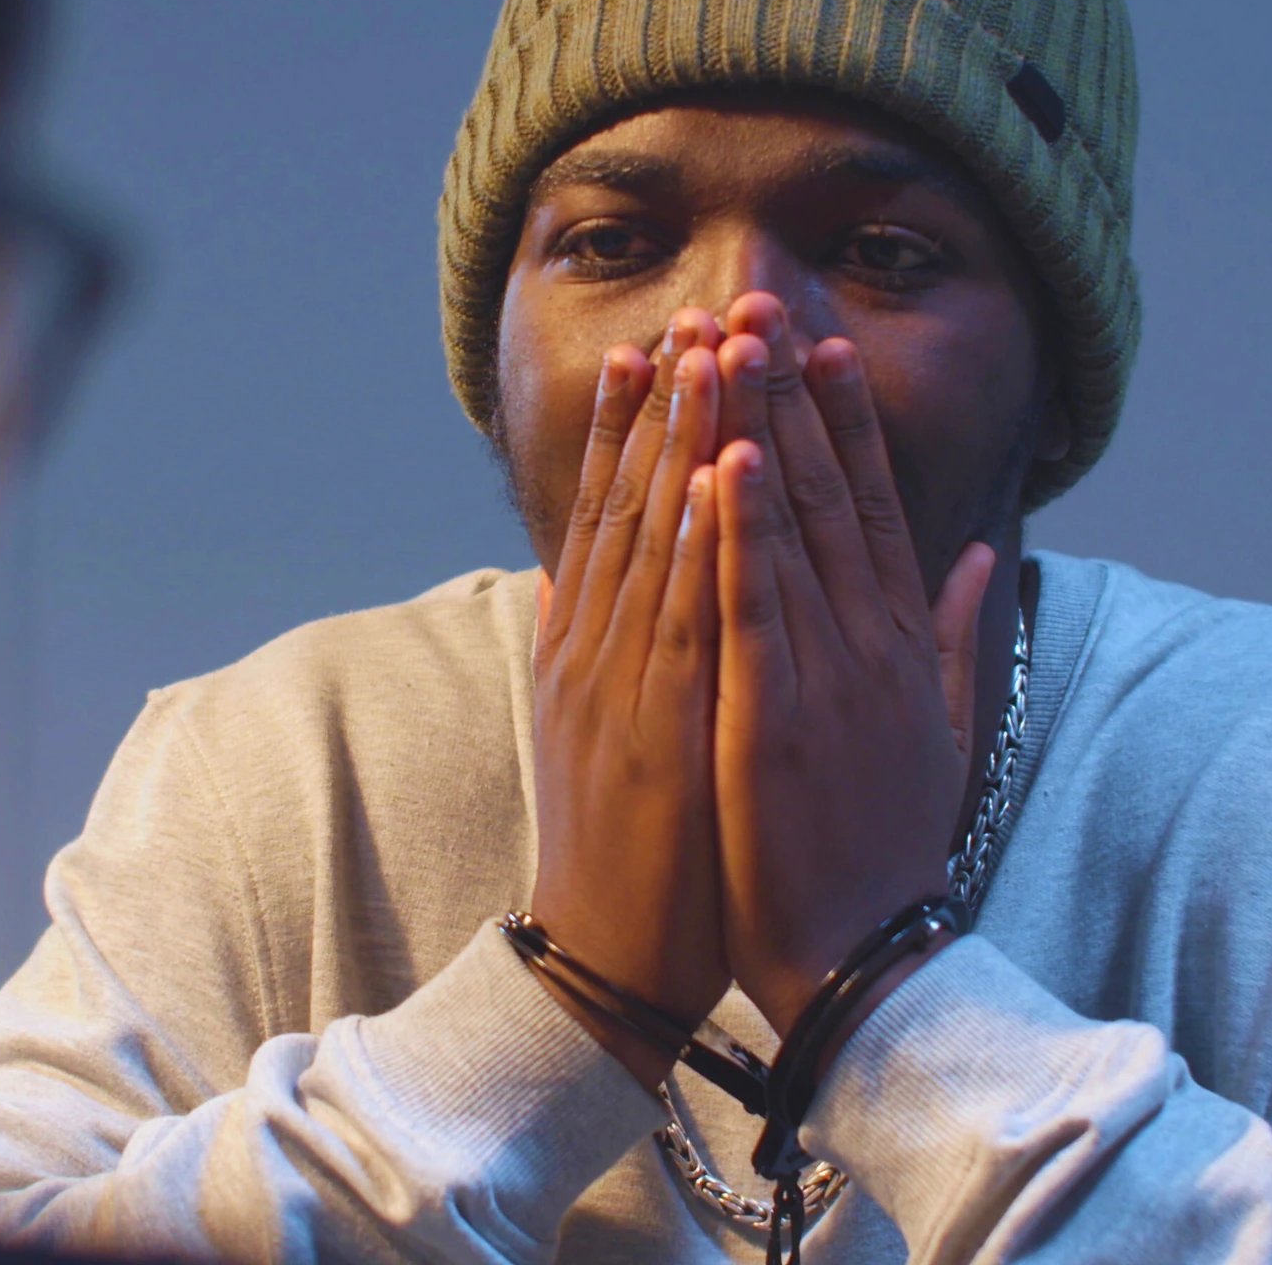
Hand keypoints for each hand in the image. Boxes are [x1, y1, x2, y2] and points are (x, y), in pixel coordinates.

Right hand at [528, 307, 729, 1081]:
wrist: (599, 960)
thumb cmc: (623, 855)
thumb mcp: (594, 737)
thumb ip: (585, 653)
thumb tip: (562, 583)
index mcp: (583, 651)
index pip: (605, 517)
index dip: (630, 431)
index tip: (654, 349)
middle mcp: (590, 650)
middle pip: (623, 504)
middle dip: (659, 407)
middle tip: (687, 311)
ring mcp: (615, 682)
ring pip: (647, 539)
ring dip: (678, 441)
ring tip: (704, 353)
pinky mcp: (651, 723)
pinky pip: (675, 613)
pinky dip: (690, 538)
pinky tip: (709, 473)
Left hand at [709, 293, 994, 1035]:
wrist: (865, 960)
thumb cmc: (885, 852)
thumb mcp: (940, 733)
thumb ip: (953, 636)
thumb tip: (973, 554)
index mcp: (897, 645)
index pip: (872, 507)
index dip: (846, 424)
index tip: (822, 348)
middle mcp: (867, 643)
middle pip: (829, 494)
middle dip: (792, 396)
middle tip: (763, 305)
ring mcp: (824, 675)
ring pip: (787, 530)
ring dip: (758, 430)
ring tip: (733, 346)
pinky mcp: (775, 713)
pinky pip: (753, 605)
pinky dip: (741, 531)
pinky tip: (725, 461)